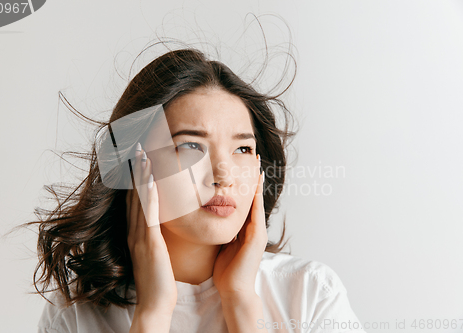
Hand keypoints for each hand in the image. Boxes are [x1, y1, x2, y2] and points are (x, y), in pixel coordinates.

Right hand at [126, 143, 176, 331]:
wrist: (155, 304)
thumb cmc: (159, 280)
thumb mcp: (155, 254)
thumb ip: (154, 239)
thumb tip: (158, 228)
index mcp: (137, 234)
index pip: (136, 200)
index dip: (137, 179)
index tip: (140, 160)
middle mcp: (135, 232)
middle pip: (134, 195)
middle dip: (136, 172)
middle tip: (138, 149)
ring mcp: (140, 237)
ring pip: (140, 201)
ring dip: (142, 177)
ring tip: (144, 156)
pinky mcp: (150, 243)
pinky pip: (149, 215)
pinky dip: (150, 196)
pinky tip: (154, 181)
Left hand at [212, 155, 266, 299]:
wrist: (234, 290)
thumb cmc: (225, 271)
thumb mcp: (220, 245)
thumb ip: (219, 231)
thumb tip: (205, 219)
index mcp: (242, 229)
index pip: (242, 200)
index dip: (241, 183)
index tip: (238, 164)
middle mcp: (252, 227)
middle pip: (252, 196)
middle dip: (252, 177)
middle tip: (252, 156)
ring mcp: (257, 232)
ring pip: (256, 201)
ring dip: (256, 182)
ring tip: (256, 163)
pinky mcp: (257, 237)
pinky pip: (256, 212)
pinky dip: (256, 198)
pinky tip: (254, 184)